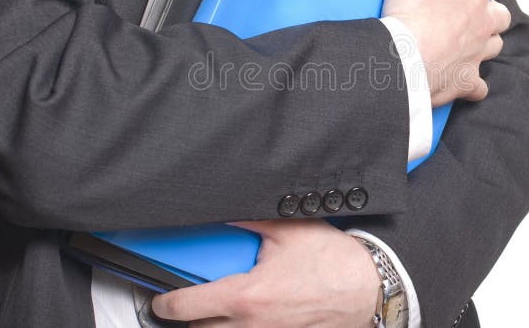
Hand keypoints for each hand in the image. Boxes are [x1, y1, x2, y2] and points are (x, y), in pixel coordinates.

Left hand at [152, 219, 380, 326]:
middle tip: (196, 299)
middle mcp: (253, 325)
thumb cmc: (332, 261)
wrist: (368, 288)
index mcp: (247, 296)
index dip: (165, 303)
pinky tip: (253, 314)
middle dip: (192, 317)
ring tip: (224, 308)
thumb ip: (249, 220)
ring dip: (217, 326)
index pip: (188, 306)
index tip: (160, 299)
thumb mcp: (288, 230)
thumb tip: (225, 212)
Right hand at [383, 0, 510, 105]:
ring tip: (473, 33)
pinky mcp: (463, 82)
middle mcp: (482, 25)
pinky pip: (478, 84)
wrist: (400, 64)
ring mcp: (475, 55)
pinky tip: (467, 76)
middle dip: (491, 2)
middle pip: (500, 12)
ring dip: (486, 37)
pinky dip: (474, 79)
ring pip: (494, 45)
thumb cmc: (410, 13)